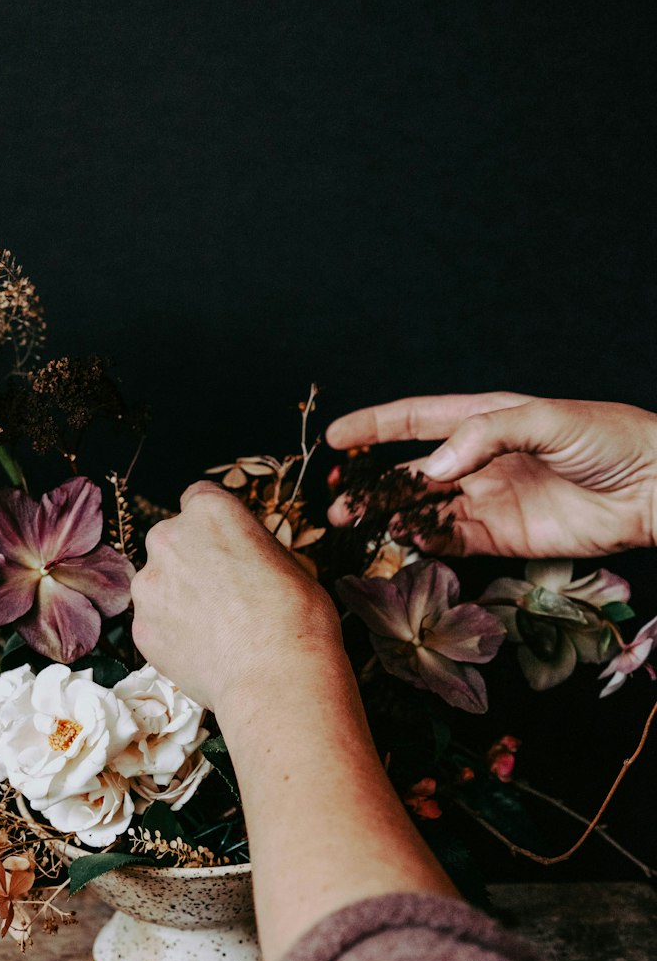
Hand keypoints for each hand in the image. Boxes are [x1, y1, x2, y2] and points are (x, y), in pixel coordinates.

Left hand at [130, 481, 339, 711]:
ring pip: (159, 583)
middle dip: (191, 560)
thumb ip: (250, 548)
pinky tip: (203, 650)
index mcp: (209, 510)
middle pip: (172, 540)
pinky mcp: (140, 628)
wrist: (276, 675)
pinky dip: (171, 633)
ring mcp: (149, 585)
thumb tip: (244, 559)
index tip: (225, 545)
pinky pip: (154, 623)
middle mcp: (168, 538)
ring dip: (177, 597)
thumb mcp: (287, 560)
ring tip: (213, 628)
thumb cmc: (296, 616)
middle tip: (222, 592)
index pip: (199, 498)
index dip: (215, 525)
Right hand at [326, 393, 656, 558]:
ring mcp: (487, 500)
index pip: (417, 420)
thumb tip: (430, 470)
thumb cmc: (609, 439)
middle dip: (370, 485)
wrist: (654, 489)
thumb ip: (483, 437)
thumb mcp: (545, 419)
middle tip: (336, 503)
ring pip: (422, 509)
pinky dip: (424, 541)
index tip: (336, 438)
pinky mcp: (501, 537)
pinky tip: (404, 538)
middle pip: (410, 472)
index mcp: (486, 419)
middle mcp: (479, 460)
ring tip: (358, 523)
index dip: (374, 427)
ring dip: (389, 516)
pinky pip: (451, 540)